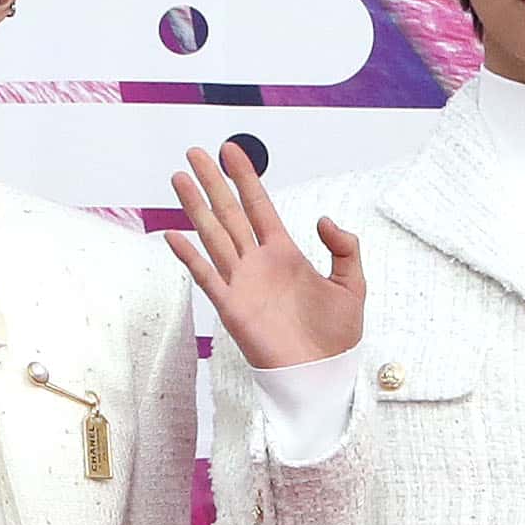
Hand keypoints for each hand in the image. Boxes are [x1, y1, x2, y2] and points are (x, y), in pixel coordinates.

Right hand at [158, 142, 364, 369]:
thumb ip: (343, 247)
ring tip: (179, 177)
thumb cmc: (336, 337)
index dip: (245, 177)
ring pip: (213, 235)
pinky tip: (173, 234)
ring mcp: (242, 283)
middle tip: (194, 152)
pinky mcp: (232, 308)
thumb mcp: (351, 283)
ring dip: (195, 207)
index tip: (231, 150)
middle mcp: (257, 263)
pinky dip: (189, 256)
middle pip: (229, 212)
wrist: (322, 375)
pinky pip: (207, 276)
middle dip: (212, 182)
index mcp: (284, 254)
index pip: (259, 206)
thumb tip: (323, 219)